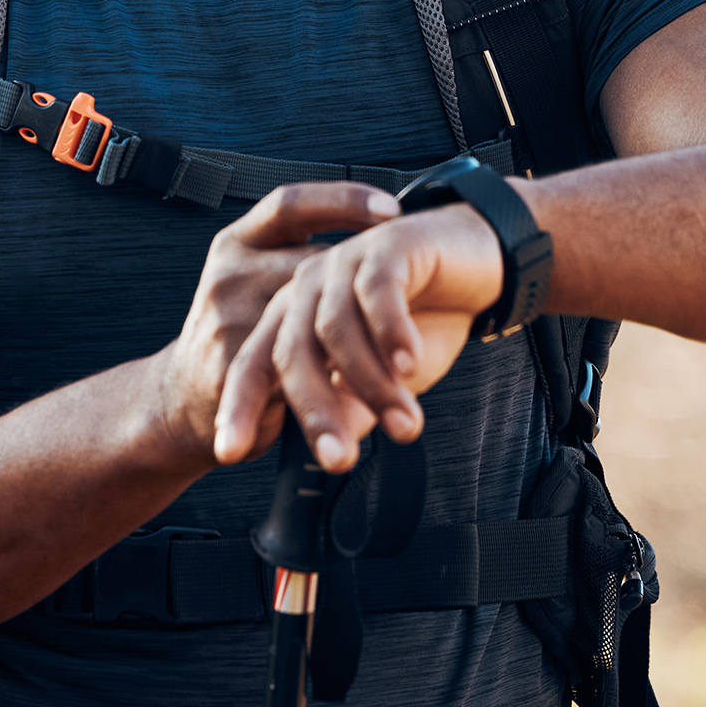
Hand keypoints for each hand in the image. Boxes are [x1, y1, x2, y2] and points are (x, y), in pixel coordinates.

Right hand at [153, 182, 400, 469]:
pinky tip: (375, 387)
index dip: (343, 200)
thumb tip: (380, 235)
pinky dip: (341, 381)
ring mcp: (228, 318)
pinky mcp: (231, 366)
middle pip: (313, 264)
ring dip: (366, 343)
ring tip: (416, 356)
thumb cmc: (238, 332)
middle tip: (421, 286)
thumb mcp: (255, 280)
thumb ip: (301, 261)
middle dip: (368, 283)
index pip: (291, 203)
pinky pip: (299, 370)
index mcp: (238, 243)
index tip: (394, 210)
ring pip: (313, 322)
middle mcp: (231, 273)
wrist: (177, 398)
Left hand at [213, 200, 504, 471]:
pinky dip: (391, 331)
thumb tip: (330, 454)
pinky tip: (409, 363)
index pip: (254, 366)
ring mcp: (342, 264)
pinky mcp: (385, 245)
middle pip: (290, 353)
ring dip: (371, 383)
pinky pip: (377, 291)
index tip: (230, 453)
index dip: (240, 408)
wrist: (476, 260)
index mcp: (294, 319)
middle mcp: (308, 289)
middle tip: (339, 460)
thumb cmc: (425, 318)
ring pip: (336, 328)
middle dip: (312, 411)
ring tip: (406, 424)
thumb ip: (353, 409)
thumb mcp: (384, 379)